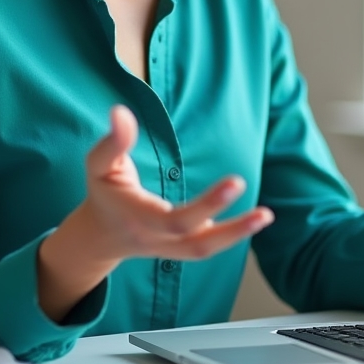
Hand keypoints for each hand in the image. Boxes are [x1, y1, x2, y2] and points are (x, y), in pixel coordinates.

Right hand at [38, 106, 273, 320]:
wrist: (99, 235)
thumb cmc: (102, 192)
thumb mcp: (98, 165)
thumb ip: (111, 142)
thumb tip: (120, 111)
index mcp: (135, 219)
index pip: (173, 220)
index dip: (207, 204)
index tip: (236, 182)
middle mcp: (154, 240)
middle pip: (195, 243)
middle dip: (230, 227)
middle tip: (259, 204)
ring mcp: (168, 250)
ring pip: (203, 251)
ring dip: (236, 236)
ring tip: (265, 216)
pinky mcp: (180, 248)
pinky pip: (206, 245)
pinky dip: (230, 235)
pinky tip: (252, 219)